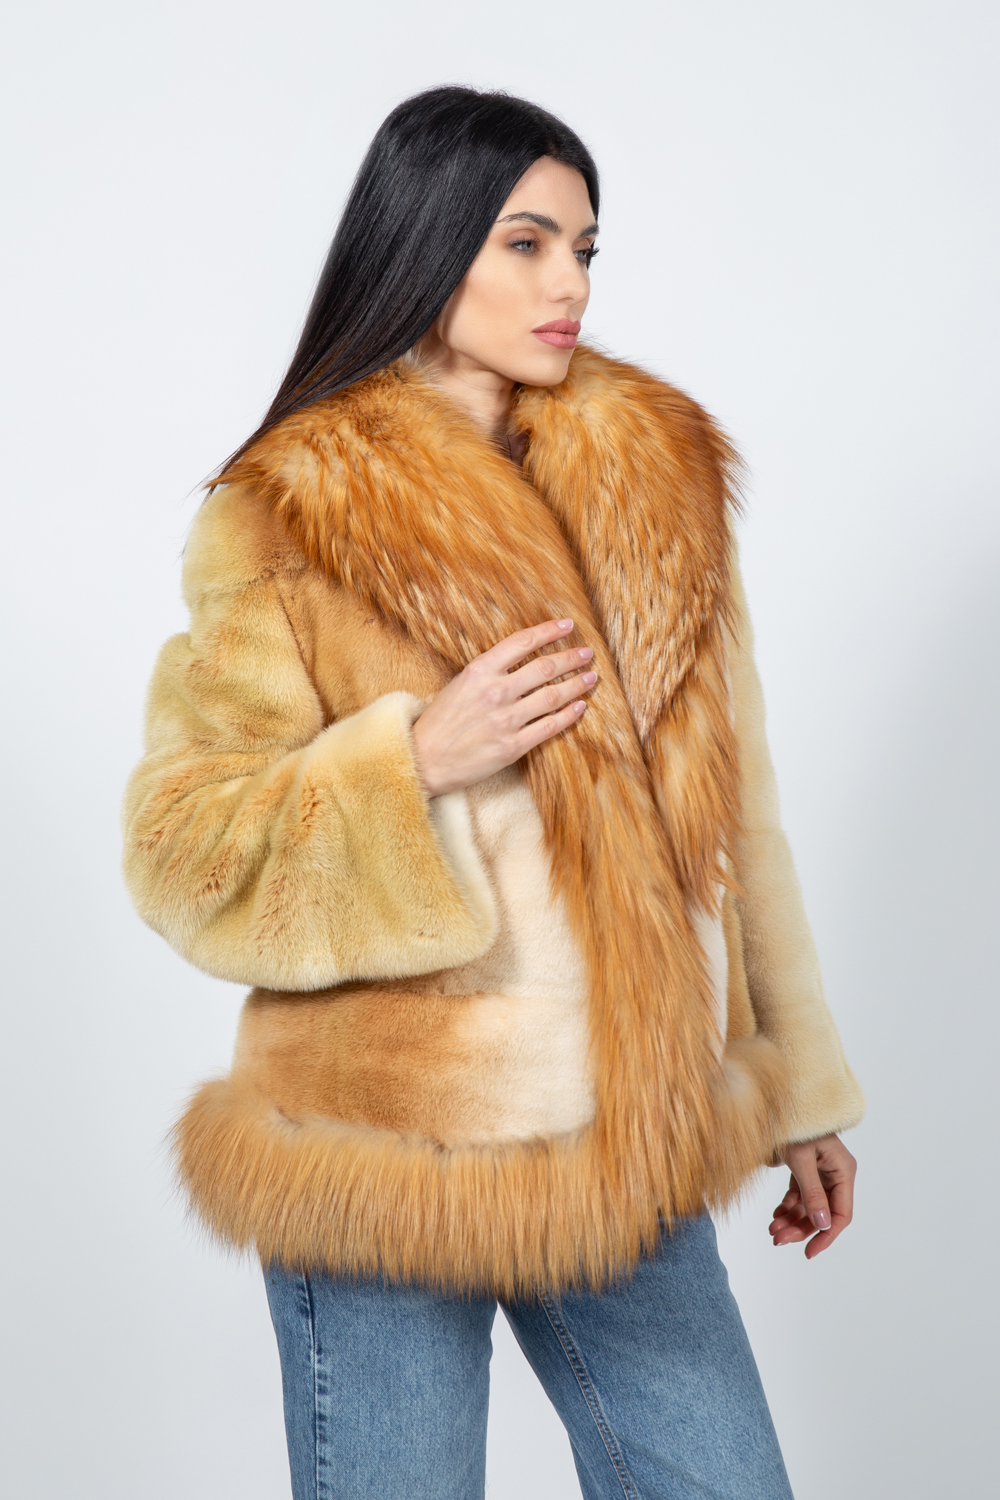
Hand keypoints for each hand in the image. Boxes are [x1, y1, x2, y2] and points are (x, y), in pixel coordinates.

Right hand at [411, 619, 595, 797]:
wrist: (423, 759)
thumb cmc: (439, 721)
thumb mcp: (459, 684)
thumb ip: (488, 671)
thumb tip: (520, 659)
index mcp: (479, 671)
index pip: (522, 642)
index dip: (549, 631)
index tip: (568, 625)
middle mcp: (495, 692)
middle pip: (544, 667)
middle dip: (571, 657)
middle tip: (587, 653)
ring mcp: (505, 720)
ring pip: (553, 696)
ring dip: (577, 684)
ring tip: (591, 677)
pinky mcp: (512, 746)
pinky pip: (549, 727)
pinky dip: (569, 715)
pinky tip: (580, 707)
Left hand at [769, 1134, 855, 1258]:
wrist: (777, 1101)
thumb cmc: (793, 1123)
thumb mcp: (801, 1159)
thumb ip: (811, 1192)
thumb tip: (821, 1224)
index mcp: (843, 1171)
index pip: (841, 1214)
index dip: (826, 1235)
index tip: (808, 1252)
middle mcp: (835, 1173)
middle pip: (822, 1213)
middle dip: (801, 1229)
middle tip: (777, 1239)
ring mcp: (821, 1172)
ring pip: (809, 1207)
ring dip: (792, 1220)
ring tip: (772, 1229)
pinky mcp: (806, 1169)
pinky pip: (800, 1196)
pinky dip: (788, 1207)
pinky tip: (776, 1215)